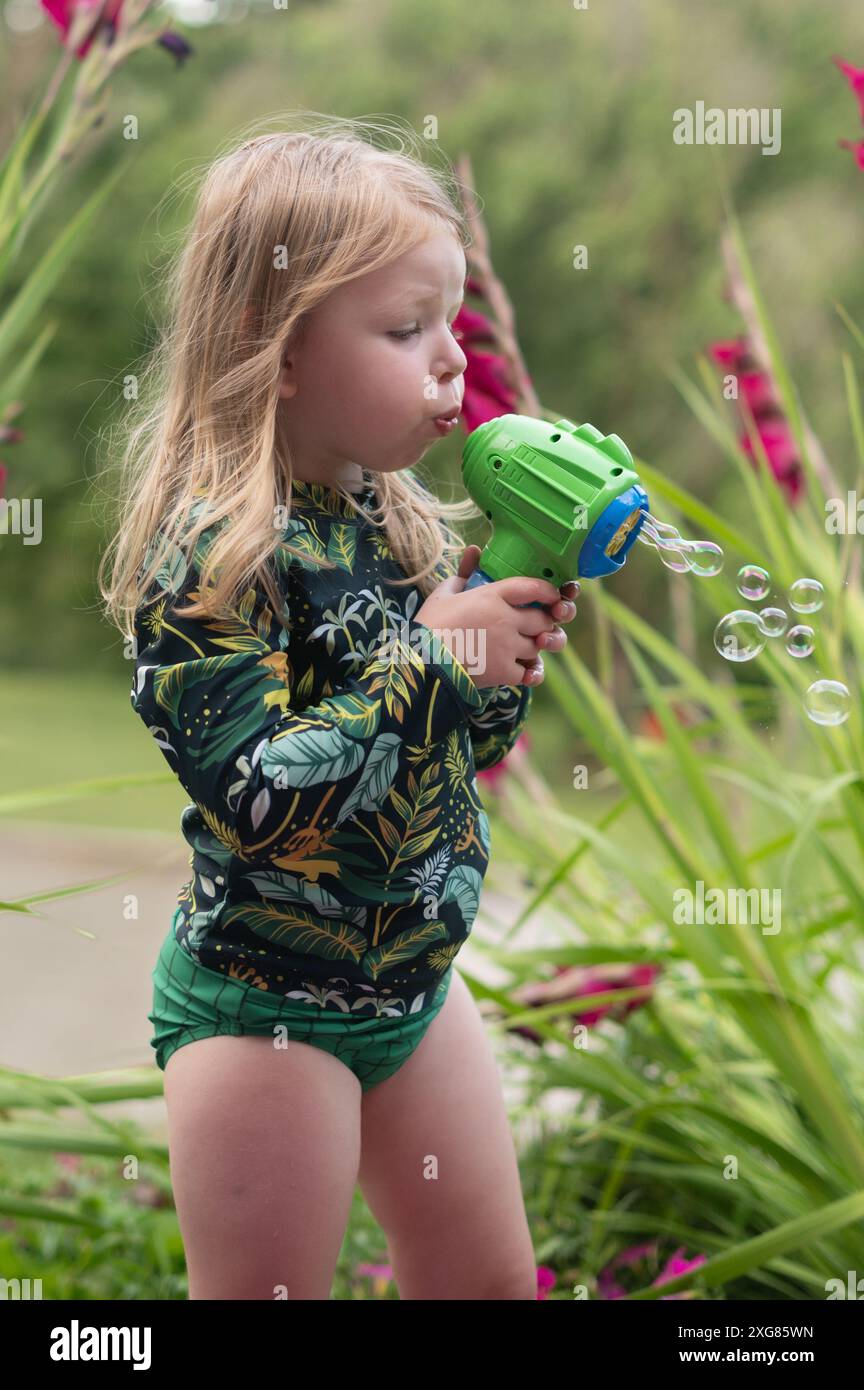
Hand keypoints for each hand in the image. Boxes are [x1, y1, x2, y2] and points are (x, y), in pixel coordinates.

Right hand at [416, 546, 573, 688]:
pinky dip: (530, 674)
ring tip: (524, 648)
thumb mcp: (444, 593)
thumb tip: (474, 550)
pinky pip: (530, 673)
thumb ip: (464, 572)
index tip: (552, 596)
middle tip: (537, 627)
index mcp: (492, 596)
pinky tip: (524, 672)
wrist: (421, 662)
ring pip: (538, 646)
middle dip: (544, 623)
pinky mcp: (504, 672)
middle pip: (543, 620)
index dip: (549, 592)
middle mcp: (506, 620)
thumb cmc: (430, 625)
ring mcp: (507, 647)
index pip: (534, 588)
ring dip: (535, 648)